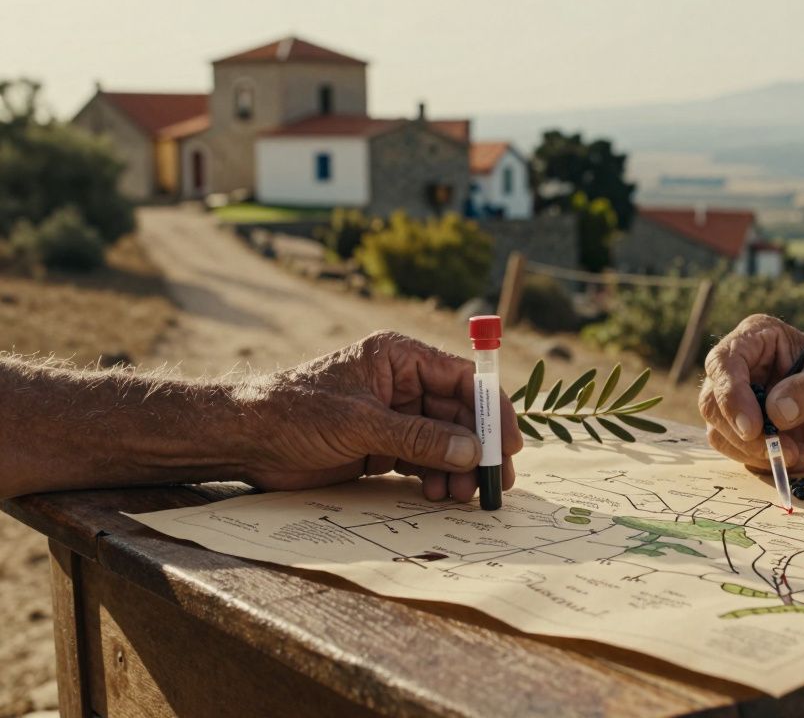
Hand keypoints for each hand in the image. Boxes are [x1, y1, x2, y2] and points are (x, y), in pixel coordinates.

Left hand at [240, 331, 523, 501]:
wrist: (243, 439)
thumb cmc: (294, 412)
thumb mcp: (360, 424)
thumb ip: (419, 438)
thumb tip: (472, 451)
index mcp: (400, 358)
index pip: (463, 378)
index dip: (493, 408)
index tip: (510, 442)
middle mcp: (403, 384)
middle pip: (460, 414)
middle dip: (479, 448)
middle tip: (494, 482)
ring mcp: (394, 417)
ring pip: (445, 442)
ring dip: (459, 468)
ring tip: (462, 496)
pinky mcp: (382, 447)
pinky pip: (424, 461)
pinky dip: (437, 478)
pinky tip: (439, 495)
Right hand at [698, 314, 803, 472]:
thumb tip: (775, 412)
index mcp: (757, 337)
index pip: (724, 362)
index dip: (731, 395)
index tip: (752, 427)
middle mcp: (740, 367)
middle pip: (713, 402)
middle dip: (745, 434)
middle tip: (781, 451)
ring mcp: (737, 401)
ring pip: (719, 431)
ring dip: (756, 451)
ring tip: (799, 454)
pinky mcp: (741, 430)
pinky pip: (735, 451)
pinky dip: (763, 461)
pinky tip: (796, 456)